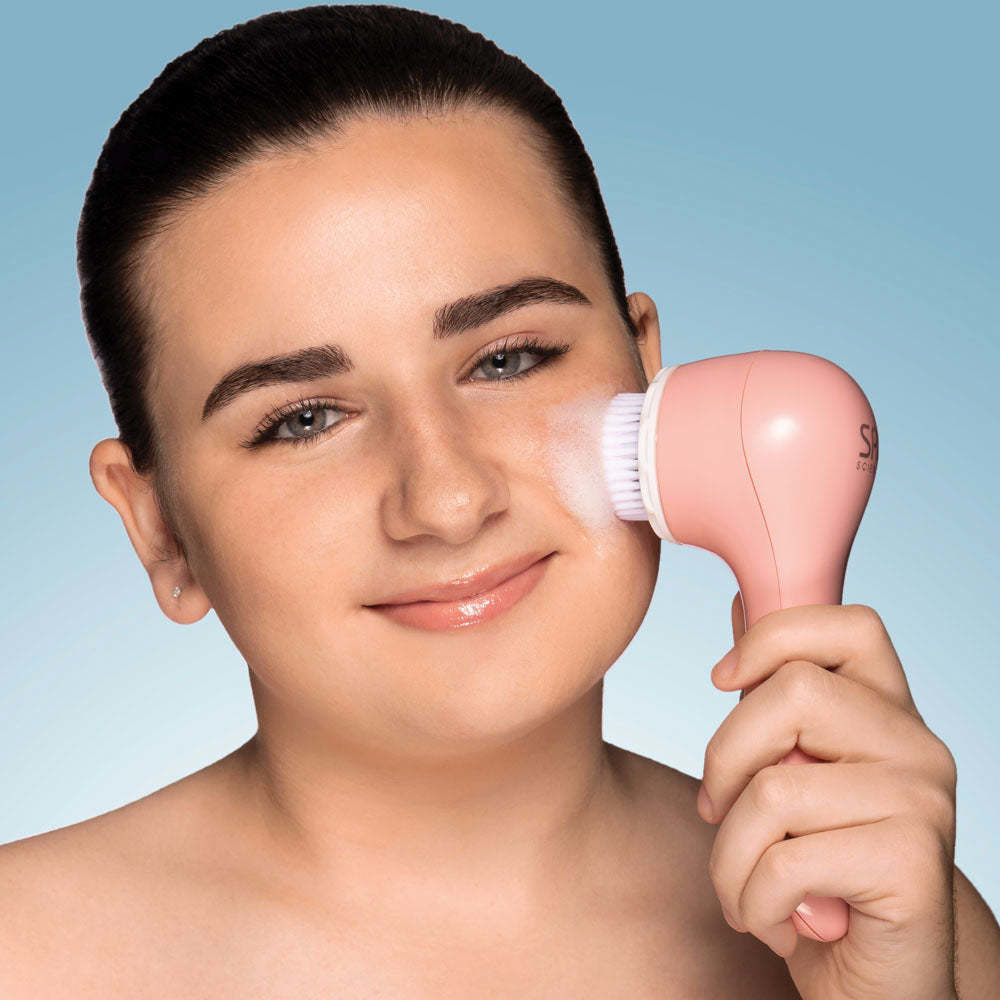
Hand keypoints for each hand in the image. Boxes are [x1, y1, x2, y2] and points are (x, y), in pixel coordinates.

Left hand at [698, 594, 958, 999]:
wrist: (872, 985)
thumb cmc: (814, 873)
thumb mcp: (789, 775)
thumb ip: (774, 702)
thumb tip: (739, 604)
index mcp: (889, 712)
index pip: (845, 624)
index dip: (771, 638)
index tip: (723, 680)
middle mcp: (919, 746)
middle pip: (790, 692)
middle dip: (724, 759)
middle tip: (718, 812)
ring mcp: (923, 802)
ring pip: (773, 788)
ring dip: (729, 855)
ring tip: (745, 886)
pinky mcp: (913, 865)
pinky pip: (785, 862)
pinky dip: (753, 901)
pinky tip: (778, 922)